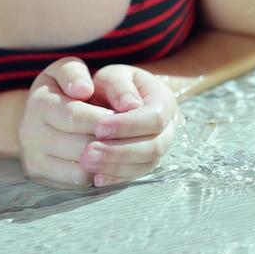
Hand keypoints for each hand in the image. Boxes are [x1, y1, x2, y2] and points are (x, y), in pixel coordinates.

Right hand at [18, 57, 114, 188]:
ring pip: (78, 168)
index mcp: (38, 103)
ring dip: (104, 160)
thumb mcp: (66, 70)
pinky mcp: (39, 176)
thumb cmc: (62, 88)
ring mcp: (32, 157)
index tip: (123, 117)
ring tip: (118, 148)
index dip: (102, 118)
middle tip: (128, 137)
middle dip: (107, 141)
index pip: (74, 116)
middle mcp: (29, 132)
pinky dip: (94, 174)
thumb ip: (75, 73)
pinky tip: (103, 160)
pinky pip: (74, 182)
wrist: (40, 115)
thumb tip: (83, 90)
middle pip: (78, 145)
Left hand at [79, 64, 180, 187]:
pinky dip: (116, 178)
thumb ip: (119, 86)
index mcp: (164, 100)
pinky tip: (96, 177)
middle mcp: (167, 128)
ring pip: (145, 164)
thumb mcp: (114, 76)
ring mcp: (159, 147)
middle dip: (120, 151)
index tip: (98, 127)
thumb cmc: (114, 84)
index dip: (128, 125)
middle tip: (88, 152)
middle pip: (154, 146)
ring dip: (116, 167)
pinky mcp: (145, 163)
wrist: (116, 96)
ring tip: (87, 162)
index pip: (154, 118)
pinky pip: (136, 175)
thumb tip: (130, 105)